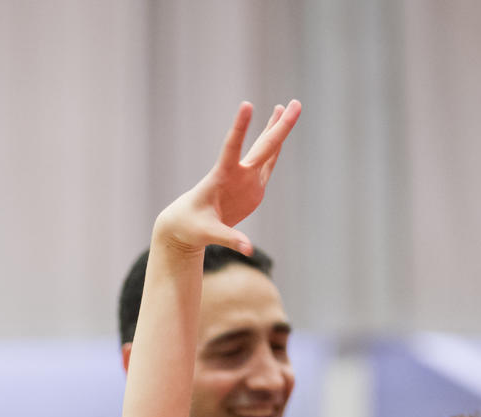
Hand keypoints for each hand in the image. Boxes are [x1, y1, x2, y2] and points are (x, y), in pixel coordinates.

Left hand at [156, 100, 301, 256]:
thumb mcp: (207, 233)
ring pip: (265, 150)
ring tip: (288, 107)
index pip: (232, 147)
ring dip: (276, 130)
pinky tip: (281, 136)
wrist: (186, 226)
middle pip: (261, 146)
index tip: (247, 105)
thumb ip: (228, 239)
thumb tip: (248, 249)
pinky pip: (268, 166)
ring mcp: (245, 180)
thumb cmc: (191, 226)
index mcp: (221, 177)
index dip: (240, 128)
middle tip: (295, 103)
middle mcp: (236, 173)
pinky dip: (276, 151)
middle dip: (278, 126)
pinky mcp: (252, 189)